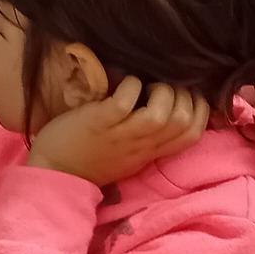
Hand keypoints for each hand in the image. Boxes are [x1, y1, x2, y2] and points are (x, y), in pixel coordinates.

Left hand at [28, 78, 208, 186]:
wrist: (53, 171)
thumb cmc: (91, 157)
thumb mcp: (129, 153)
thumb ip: (148, 134)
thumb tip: (166, 100)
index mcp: (151, 151)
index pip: (193, 135)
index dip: (200, 110)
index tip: (187, 96)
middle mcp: (141, 144)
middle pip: (184, 122)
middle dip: (183, 95)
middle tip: (163, 86)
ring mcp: (121, 134)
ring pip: (162, 115)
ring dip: (161, 91)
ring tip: (147, 85)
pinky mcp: (100, 122)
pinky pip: (125, 101)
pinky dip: (130, 85)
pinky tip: (123, 82)